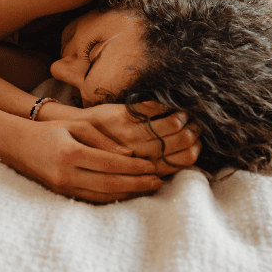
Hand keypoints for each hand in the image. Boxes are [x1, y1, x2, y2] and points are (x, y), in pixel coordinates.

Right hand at [10, 120, 164, 203]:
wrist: (18, 146)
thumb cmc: (49, 131)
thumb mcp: (76, 125)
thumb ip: (103, 139)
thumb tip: (129, 153)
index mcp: (70, 152)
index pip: (110, 163)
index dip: (133, 167)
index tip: (152, 166)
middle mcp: (66, 173)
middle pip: (109, 183)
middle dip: (136, 184)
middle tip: (157, 182)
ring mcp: (63, 186)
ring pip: (102, 196)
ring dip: (128, 194)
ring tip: (147, 189)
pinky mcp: (62, 194)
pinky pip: (92, 200)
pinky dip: (113, 198)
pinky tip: (127, 193)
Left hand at [79, 102, 201, 175]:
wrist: (75, 134)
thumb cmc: (103, 151)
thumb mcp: (127, 165)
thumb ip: (149, 164)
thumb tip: (177, 162)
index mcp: (142, 166)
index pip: (182, 160)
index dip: (194, 149)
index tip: (196, 141)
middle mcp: (138, 152)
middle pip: (180, 141)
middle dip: (192, 132)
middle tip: (194, 125)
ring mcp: (130, 133)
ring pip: (170, 124)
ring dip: (181, 117)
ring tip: (183, 114)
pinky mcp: (122, 115)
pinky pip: (152, 108)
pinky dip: (164, 105)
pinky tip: (167, 105)